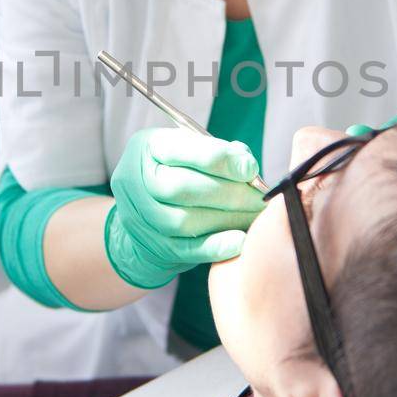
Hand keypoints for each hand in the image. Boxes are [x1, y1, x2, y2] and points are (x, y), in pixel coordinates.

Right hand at [105, 126, 264, 288]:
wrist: (146, 215)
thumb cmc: (179, 174)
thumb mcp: (193, 153)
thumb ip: (221, 153)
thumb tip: (247, 167)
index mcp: (149, 146)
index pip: (184, 149)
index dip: (221, 159)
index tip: (250, 169)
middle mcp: (137, 178)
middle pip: (183, 187)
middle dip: (229, 193)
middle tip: (259, 199)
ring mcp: (140, 215)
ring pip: (185, 220)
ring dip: (226, 219)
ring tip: (253, 218)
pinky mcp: (152, 245)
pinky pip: (186, 249)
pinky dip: (215, 246)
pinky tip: (239, 241)